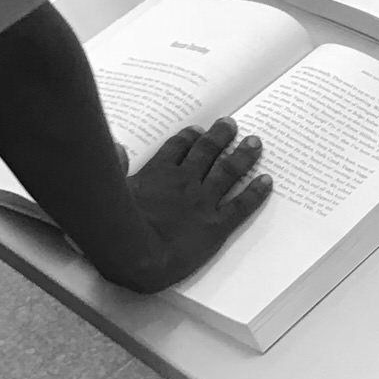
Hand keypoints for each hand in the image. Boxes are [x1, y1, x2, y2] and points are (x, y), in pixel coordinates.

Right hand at [118, 120, 271, 289]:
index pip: (178, 147)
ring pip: (228, 171)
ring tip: (254, 142)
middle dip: (220, 136)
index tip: (198, 130)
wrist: (138, 253)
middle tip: (231, 124)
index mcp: (159, 173)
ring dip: (243, 155)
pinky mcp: (217, 224)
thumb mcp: (111, 189)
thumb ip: (116, 165)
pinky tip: (267, 180)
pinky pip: (241, 205)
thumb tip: (117, 147)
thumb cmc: (118, 226)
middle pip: (207, 152)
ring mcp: (203, 201)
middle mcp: (186, 181)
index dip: (190, 137)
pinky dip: (256, 192)